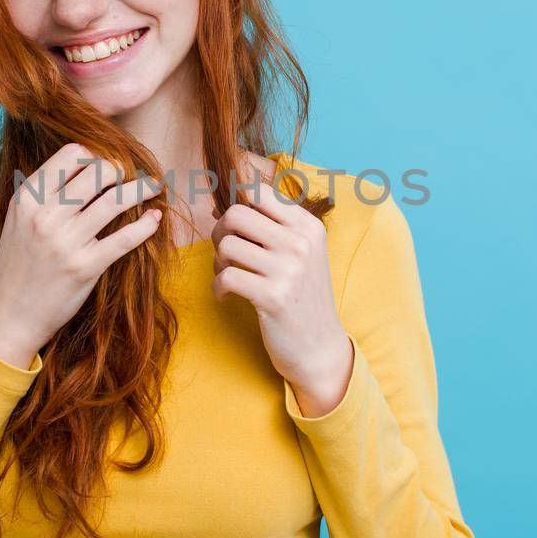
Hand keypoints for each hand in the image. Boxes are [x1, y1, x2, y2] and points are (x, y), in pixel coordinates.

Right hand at [0, 143, 162, 367]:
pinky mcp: (84, 268)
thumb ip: (45, 193)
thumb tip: (86, 166)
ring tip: (153, 187)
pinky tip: (154, 219)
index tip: (107, 166)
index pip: (72, 153)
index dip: (96, 155)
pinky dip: (146, 226)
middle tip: (132, 176)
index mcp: (28, 198)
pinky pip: (124, 239)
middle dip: (123, 170)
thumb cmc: (17, 264)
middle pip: (99, 171)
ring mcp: (65, 242)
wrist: (7, 315)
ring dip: (142, 189)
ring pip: (115, 201)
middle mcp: (45, 215)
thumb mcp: (18, 219)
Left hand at [211, 152, 352, 414]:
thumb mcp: (302, 252)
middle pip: (236, 214)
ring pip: (226, 245)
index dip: (236, 205)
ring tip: (229, 276)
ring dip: (218, 262)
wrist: (319, 347)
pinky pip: (225, 276)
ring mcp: (288, 269)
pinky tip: (226, 296)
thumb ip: (276, 223)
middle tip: (225, 253)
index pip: (259, 192)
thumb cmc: (302, 296)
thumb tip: (234, 190)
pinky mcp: (273, 297)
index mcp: (308, 226)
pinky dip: (218, 287)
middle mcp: (301, 242)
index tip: (235, 228)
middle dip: (220, 232)